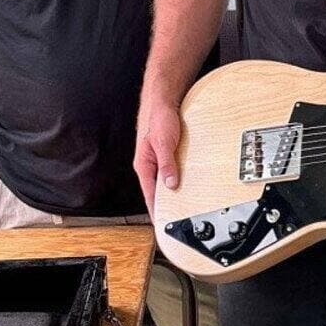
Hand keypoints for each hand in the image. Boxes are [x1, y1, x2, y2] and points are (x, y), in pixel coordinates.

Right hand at [135, 99, 182, 213]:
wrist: (163, 102)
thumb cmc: (159, 118)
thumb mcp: (164, 143)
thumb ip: (167, 164)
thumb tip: (171, 184)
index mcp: (144, 164)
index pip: (149, 194)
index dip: (155, 210)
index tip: (161, 223)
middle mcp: (149, 164)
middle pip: (155, 191)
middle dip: (163, 206)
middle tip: (173, 221)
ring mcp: (157, 160)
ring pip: (163, 182)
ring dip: (170, 194)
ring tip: (178, 208)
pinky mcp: (166, 155)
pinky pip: (169, 173)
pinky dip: (175, 181)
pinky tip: (181, 187)